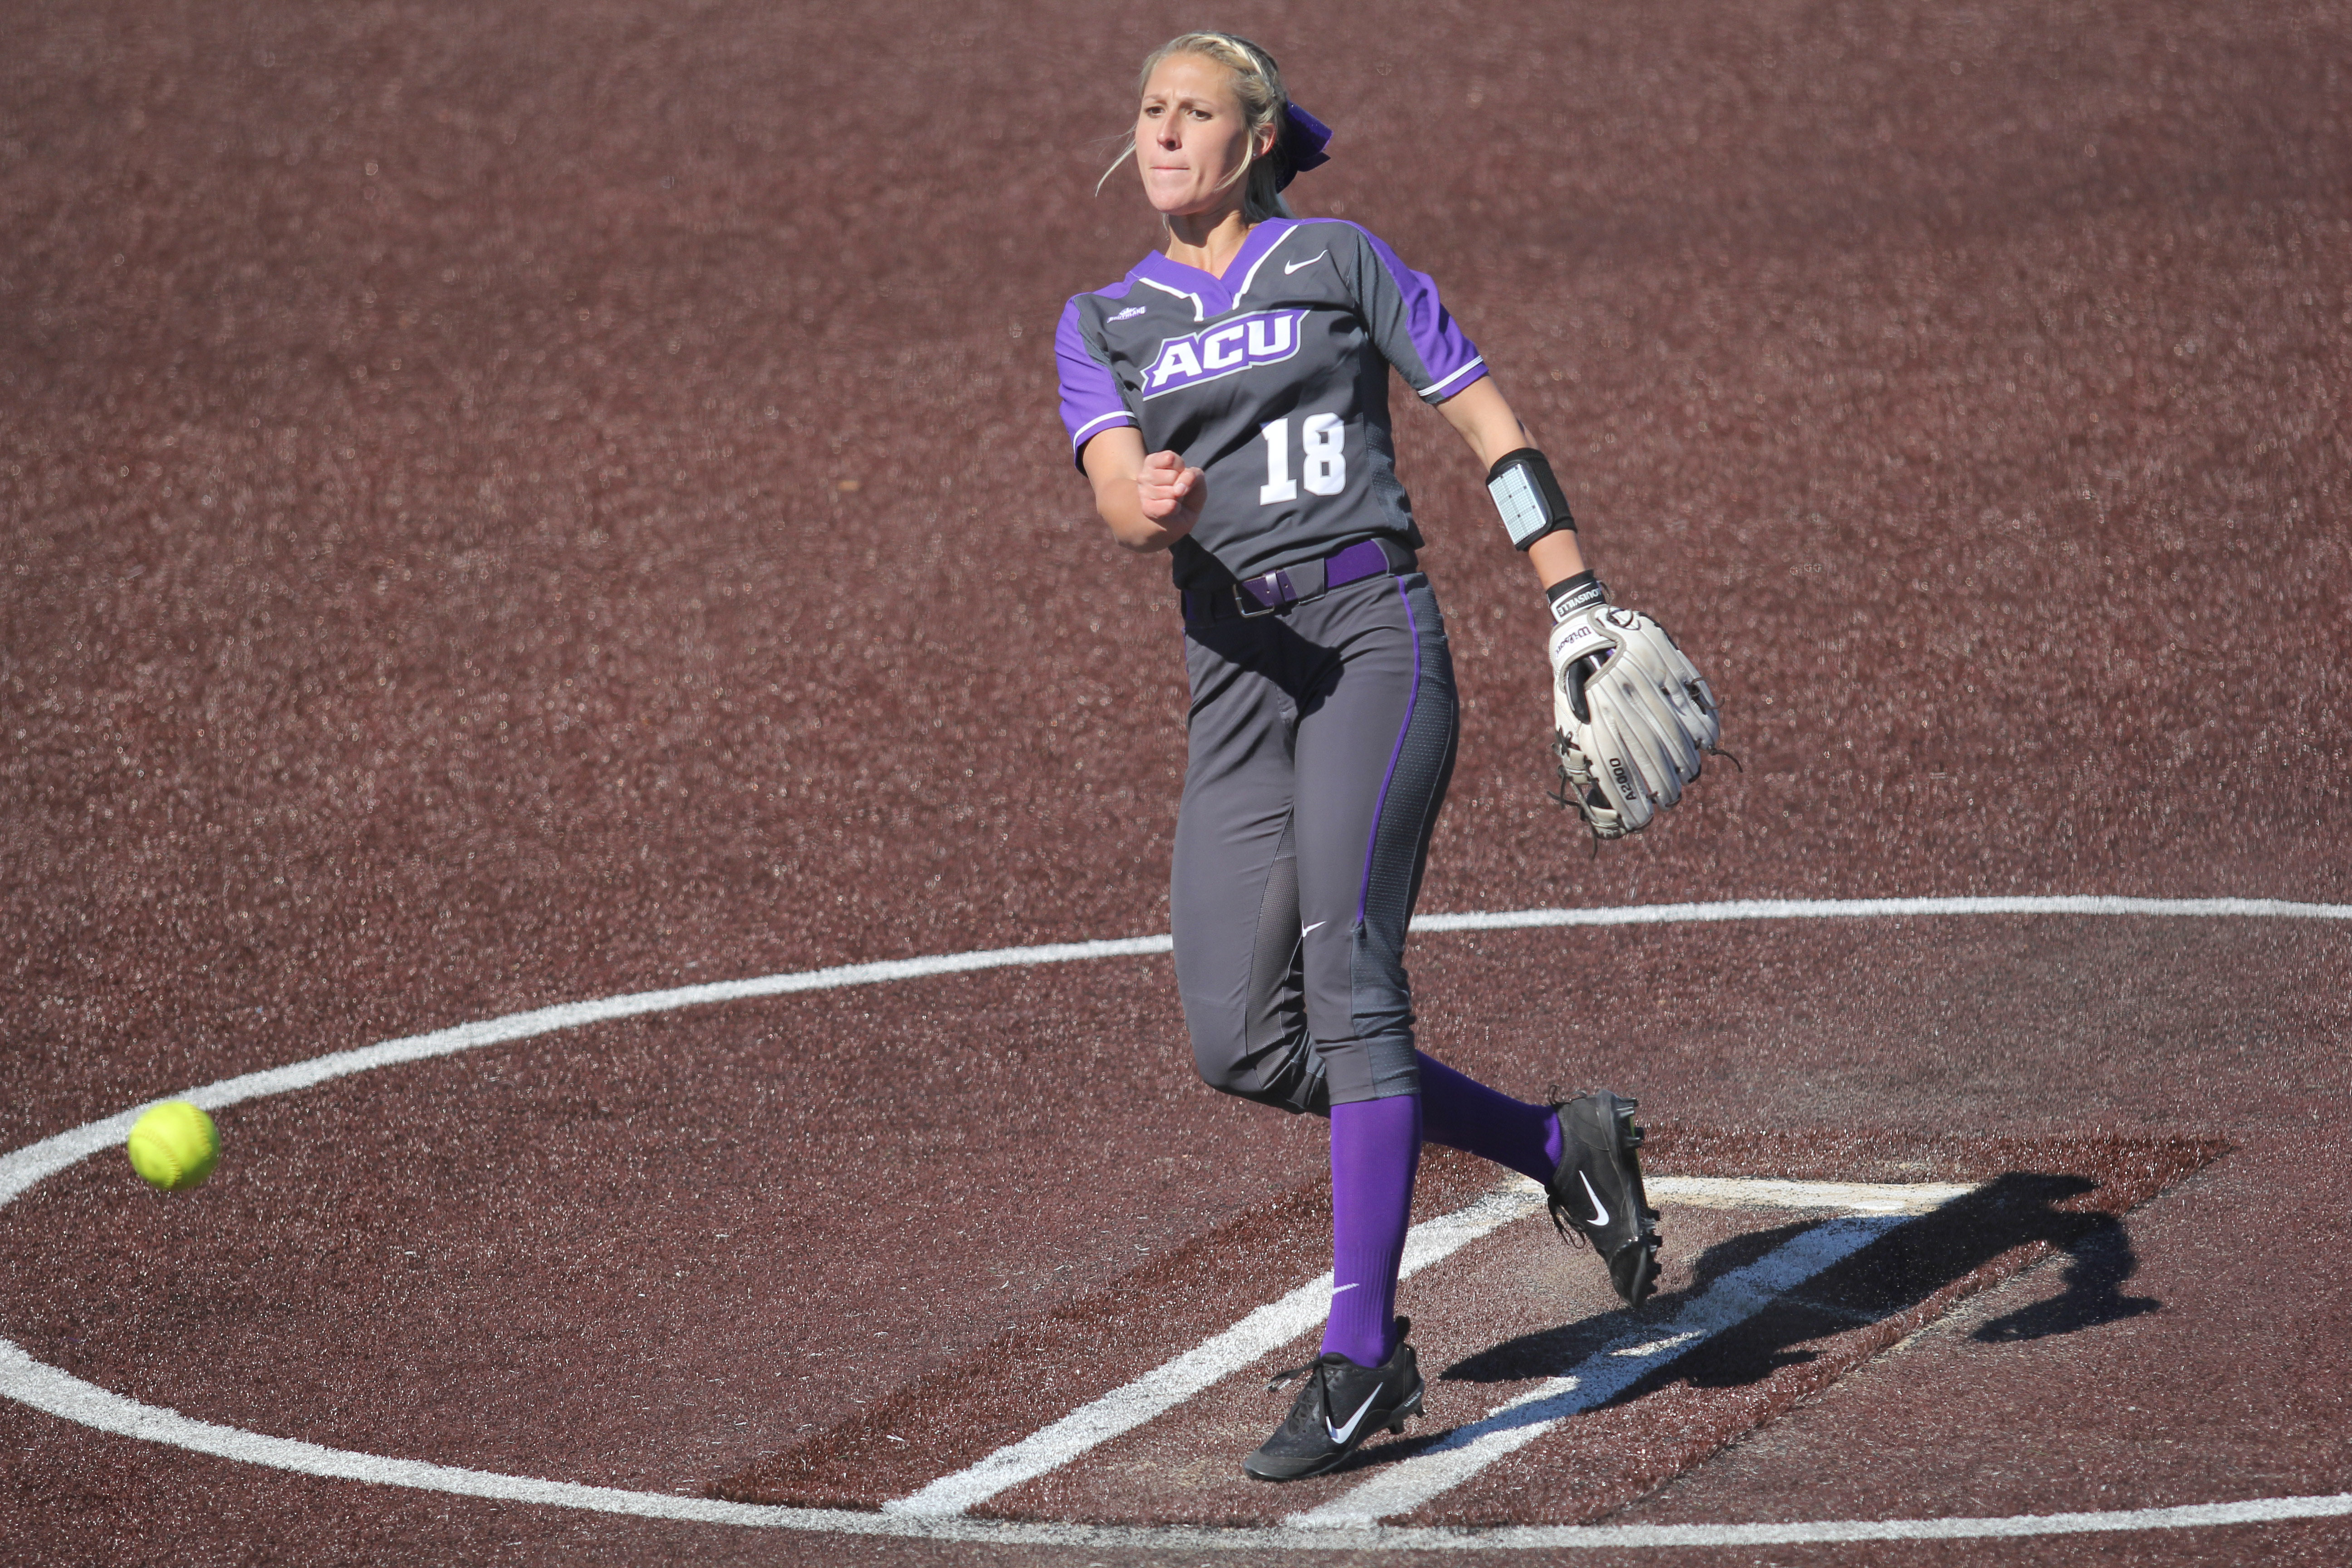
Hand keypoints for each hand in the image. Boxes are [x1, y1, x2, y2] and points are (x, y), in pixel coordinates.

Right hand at [1136, 449, 1205, 529]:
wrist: (1178, 519)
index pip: (1170, 458)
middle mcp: (1144, 475)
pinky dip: (1176, 509)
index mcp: (1153, 462)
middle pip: (1173, 476)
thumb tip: (1178, 489)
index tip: (1178, 474)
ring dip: (1178, 499)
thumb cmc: (1187, 494)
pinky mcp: (1147, 508)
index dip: (1181, 468)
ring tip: (1173, 501)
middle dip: (1181, 485)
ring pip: (1172, 492)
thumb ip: (1193, 476)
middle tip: (1176, 492)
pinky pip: (1170, 506)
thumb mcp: (1197, 479)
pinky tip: (1171, 510)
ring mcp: (1143, 492)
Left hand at [1547, 604, 1723, 839]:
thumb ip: (1584, 755)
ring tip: (1687, 777)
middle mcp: (1619, 701)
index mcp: (1592, 716)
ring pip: (1675, 729)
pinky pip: (1692, 698)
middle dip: (1662, 785)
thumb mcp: (1568, 719)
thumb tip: (1601, 801)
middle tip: (1669, 800)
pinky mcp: (1664, 661)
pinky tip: (1706, 742)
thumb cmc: (1575, 685)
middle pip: (1650, 753)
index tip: (1641, 821)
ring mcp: (1644, 680)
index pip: (1614, 769)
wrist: (1584, 627)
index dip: (1630, 799)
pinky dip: (1703, 722)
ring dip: (1685, 759)